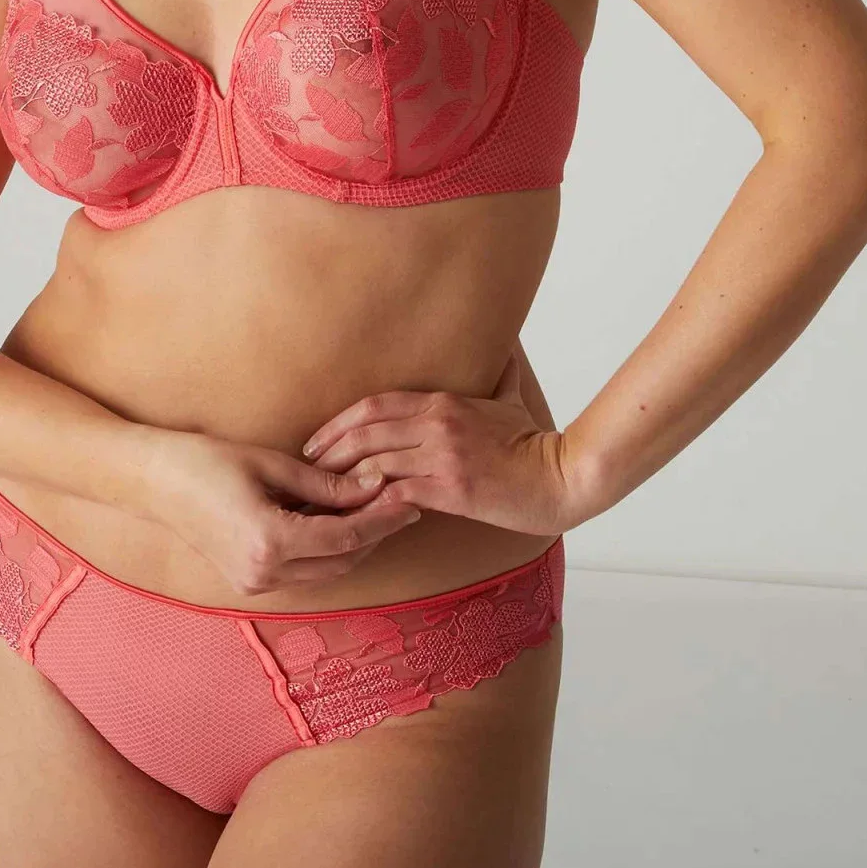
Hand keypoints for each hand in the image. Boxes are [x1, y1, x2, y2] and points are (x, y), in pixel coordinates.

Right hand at [146, 429, 423, 596]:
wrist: (152, 481)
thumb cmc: (205, 460)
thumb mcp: (270, 463)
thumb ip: (324, 482)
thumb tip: (372, 485)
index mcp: (271, 542)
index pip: (347, 535)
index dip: (383, 517)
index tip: (409, 498)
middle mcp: (265, 573)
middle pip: (342, 559)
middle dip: (376, 533)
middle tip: (401, 502)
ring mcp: (255, 583)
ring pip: (326, 571)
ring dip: (354, 543)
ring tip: (377, 510)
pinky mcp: (249, 580)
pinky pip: (304, 571)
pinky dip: (327, 549)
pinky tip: (339, 521)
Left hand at [300, 347, 581, 535]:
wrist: (562, 477)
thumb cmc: (533, 443)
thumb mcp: (510, 401)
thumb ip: (498, 375)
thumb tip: (504, 351)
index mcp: (443, 402)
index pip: (375, 404)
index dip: (340, 422)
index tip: (316, 439)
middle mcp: (437, 424)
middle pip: (366, 431)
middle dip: (329, 450)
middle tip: (304, 468)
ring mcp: (442, 455)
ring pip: (374, 462)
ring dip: (342, 480)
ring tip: (319, 497)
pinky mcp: (451, 488)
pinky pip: (398, 493)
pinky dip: (373, 504)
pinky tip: (355, 515)